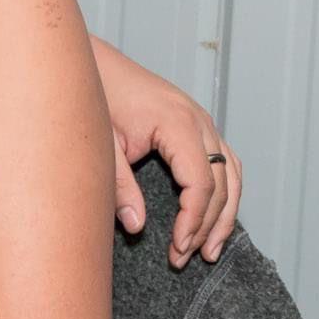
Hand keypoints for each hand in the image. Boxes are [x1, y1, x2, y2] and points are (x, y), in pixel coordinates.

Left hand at [91, 35, 242, 268]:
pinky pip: (223, 160)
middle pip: (222, 182)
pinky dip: (224, 189)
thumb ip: (118, 186)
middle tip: (188, 257)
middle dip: (209, 224)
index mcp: (177, 123)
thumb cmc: (92, 95)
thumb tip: (137, 226)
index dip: (193, 221)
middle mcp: (197, 119)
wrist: (87, 60)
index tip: (177, 247)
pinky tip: (214, 213)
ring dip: (225, 212)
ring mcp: (200, 118)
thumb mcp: (101, 145)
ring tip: (209, 248)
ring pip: (231, 172)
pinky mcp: (194, 122)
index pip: (201, 183)